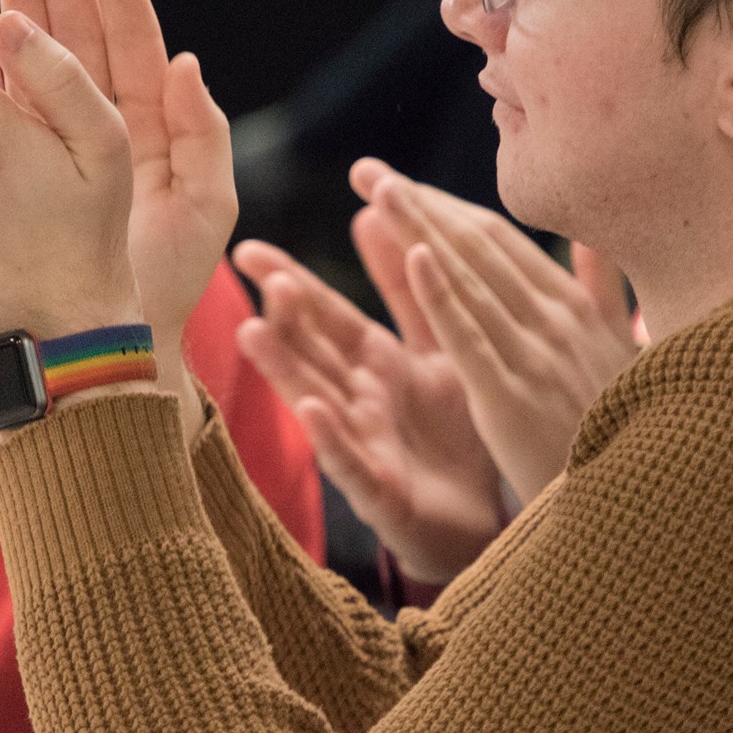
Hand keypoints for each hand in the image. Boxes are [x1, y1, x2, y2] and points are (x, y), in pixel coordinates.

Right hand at [0, 0, 235, 342]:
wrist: (112, 339)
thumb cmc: (168, 281)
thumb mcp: (204, 208)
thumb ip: (205, 138)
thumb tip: (192, 65)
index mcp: (153, 124)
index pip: (134, 38)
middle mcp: (104, 123)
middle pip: (82, 31)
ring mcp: (55, 137)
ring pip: (37, 55)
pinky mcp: (16, 159)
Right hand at [233, 238, 505, 586]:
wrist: (487, 518)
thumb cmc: (454, 433)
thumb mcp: (437, 349)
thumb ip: (408, 290)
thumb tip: (376, 214)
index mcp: (377, 363)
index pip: (327, 314)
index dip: (290, 281)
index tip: (245, 248)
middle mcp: (360, 400)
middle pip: (313, 350)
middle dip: (282, 310)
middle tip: (249, 264)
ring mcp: (366, 446)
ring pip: (317, 400)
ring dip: (285, 367)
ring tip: (252, 331)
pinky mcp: (382, 493)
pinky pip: (353, 464)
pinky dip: (331, 438)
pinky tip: (310, 411)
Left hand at [352, 159, 637, 502]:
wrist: (647, 498)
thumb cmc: (628, 429)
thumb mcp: (623, 353)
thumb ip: (604, 292)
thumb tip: (600, 234)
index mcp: (575, 307)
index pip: (500, 240)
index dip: (446, 206)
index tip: (401, 180)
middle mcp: (555, 320)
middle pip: (477, 247)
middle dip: (420, 205)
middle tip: (368, 170)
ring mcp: (536, 356)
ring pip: (467, 278)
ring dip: (420, 228)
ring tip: (378, 187)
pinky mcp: (513, 398)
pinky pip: (470, 337)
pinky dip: (441, 293)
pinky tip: (412, 254)